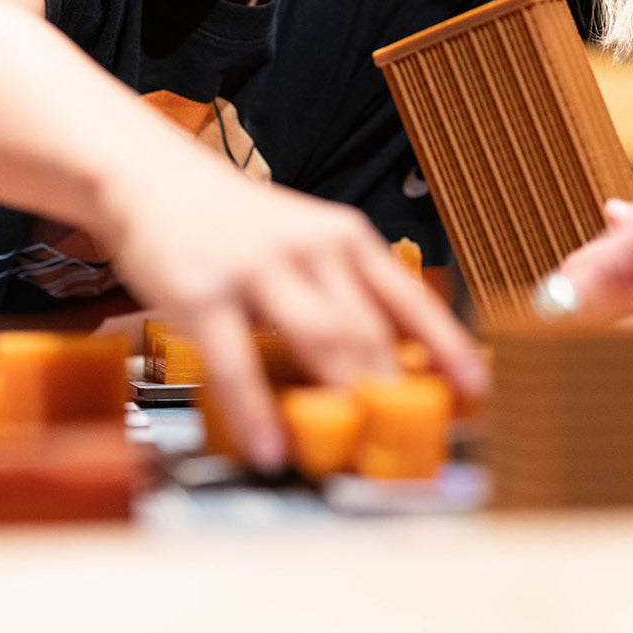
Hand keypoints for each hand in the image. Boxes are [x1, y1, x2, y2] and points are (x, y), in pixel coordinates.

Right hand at [104, 147, 486, 471]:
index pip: (412, 300)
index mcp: (345, 238)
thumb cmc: (237, 226)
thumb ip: (344, 296)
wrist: (155, 178)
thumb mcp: (305, 244)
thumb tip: (388, 366)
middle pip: (370, 331)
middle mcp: (312, 249)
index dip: (449, 350)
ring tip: (356, 454)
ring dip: (343, 402)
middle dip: (393, 393)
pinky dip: (258, 412)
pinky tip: (271, 448)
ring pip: (320, 341)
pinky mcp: (204, 291)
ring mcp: (258, 268)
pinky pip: (238, 362)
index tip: (478, 393)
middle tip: (408, 444)